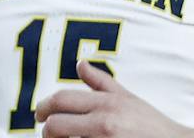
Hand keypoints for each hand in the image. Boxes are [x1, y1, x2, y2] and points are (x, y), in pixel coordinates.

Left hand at [35, 63, 193, 137]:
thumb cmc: (153, 126)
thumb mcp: (128, 99)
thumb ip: (101, 83)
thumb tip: (79, 63)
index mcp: (107, 104)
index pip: (62, 99)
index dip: (44, 106)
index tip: (40, 115)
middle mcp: (105, 123)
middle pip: (57, 125)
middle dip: (47, 131)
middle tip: (47, 134)